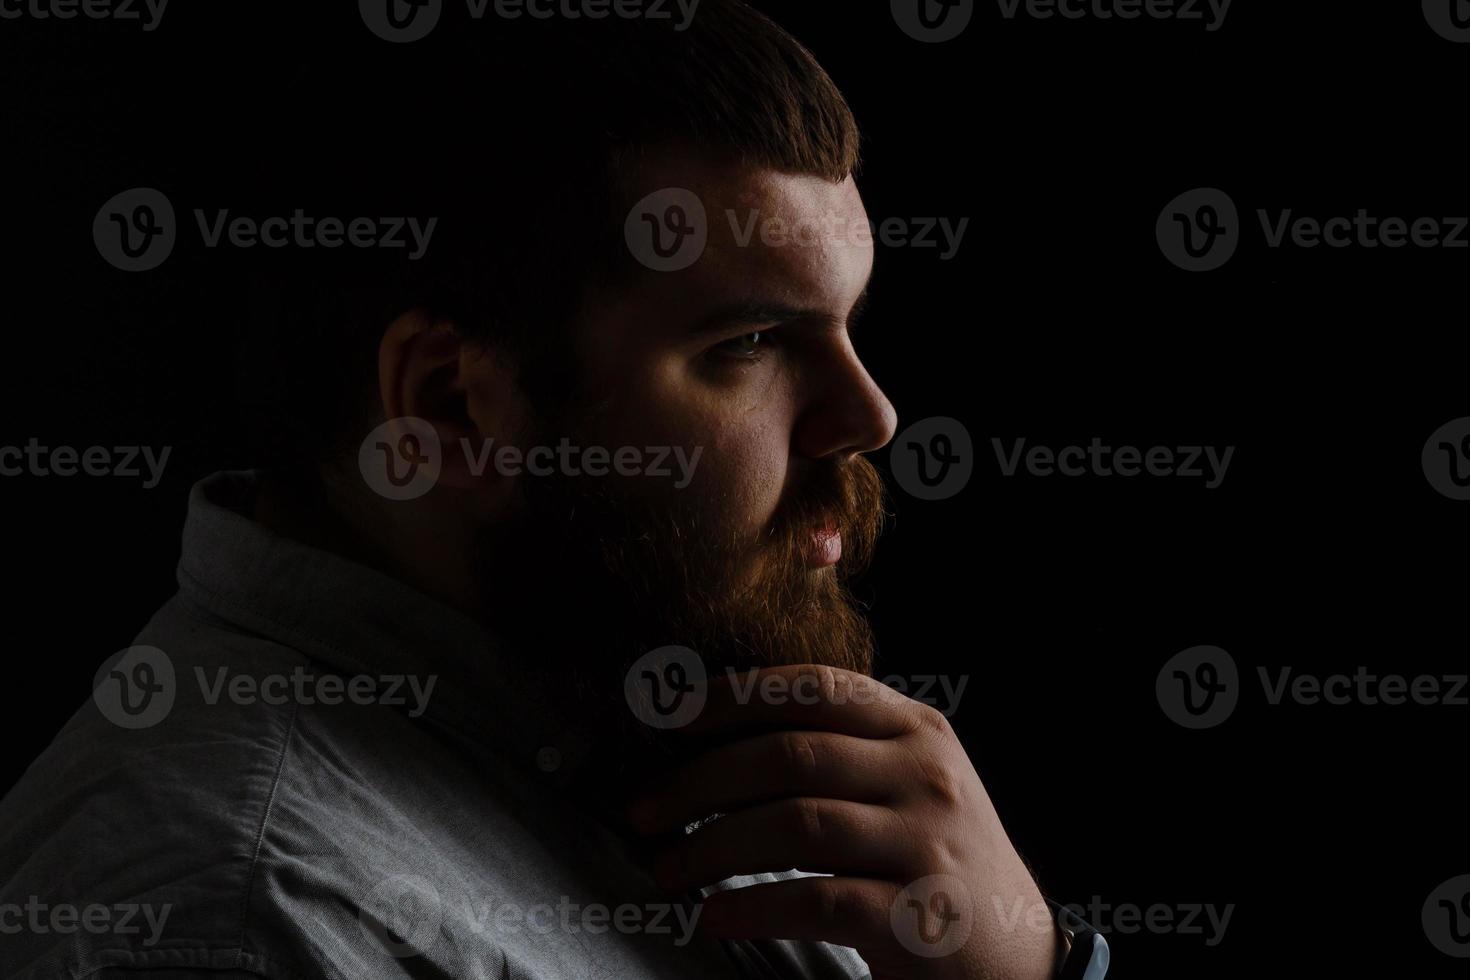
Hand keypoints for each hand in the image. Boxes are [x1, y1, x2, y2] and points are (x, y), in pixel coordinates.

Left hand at [625, 664, 1061, 979]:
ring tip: (667, 868)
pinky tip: (713, 915)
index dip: (735, 696)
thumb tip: (718, 739)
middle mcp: (926, 776)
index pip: (815, 688)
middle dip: (699, 781)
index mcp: (918, 730)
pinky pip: (815, 900)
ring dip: (712, 845)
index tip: (673, 717)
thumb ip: (841, 749)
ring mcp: (926, 844)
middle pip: (790, 755)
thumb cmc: (938, 860)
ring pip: (795, 824)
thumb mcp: (910, 783)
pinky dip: (751, 906)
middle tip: (644, 810)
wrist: (1019, 955)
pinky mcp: (917, 917)